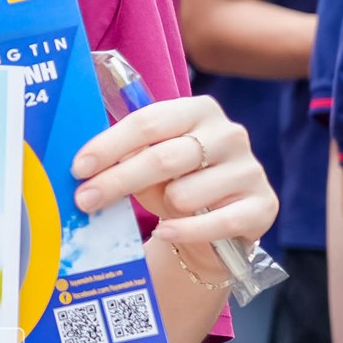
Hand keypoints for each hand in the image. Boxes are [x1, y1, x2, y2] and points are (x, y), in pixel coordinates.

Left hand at [72, 94, 275, 247]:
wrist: (218, 226)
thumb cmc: (174, 185)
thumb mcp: (149, 166)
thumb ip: (126, 157)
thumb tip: (84, 166)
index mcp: (197, 110)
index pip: (146, 123)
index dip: (108, 145)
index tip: (78, 167)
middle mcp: (229, 133)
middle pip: (161, 157)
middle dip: (116, 181)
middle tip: (84, 199)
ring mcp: (250, 169)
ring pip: (185, 193)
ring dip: (164, 206)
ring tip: (165, 209)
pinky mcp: (263, 205)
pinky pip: (216, 222)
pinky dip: (186, 230)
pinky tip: (167, 232)